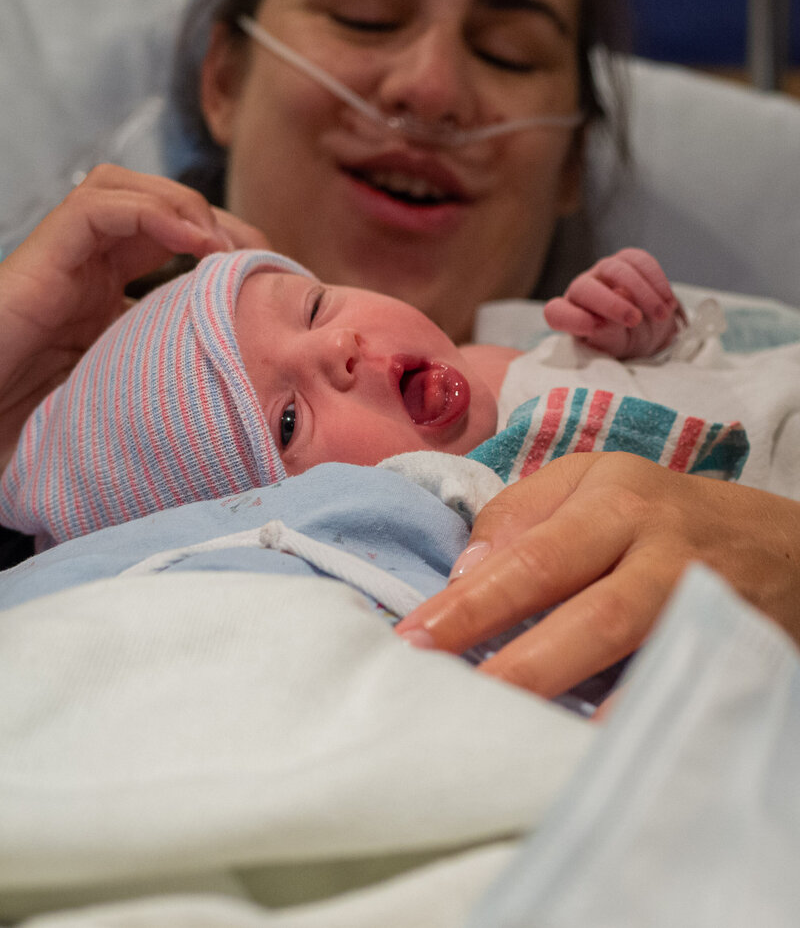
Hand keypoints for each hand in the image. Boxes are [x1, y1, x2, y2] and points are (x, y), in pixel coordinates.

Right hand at [0, 165, 267, 469]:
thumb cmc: (51, 416)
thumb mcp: (135, 382)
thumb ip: (174, 362)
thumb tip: (244, 377)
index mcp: (110, 286)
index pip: (172, 235)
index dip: (223, 239)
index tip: (265, 272)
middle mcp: (89, 263)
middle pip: (154, 202)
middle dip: (212, 216)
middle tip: (254, 254)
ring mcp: (66, 256)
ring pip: (122, 187)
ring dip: (183, 204)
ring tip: (221, 246)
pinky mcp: (43, 256)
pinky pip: (95, 207)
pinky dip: (151, 212)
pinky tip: (192, 242)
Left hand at [396, 452, 799, 695]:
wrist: (778, 545)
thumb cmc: (657, 514)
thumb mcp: (589, 484)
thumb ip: (520, 516)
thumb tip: (464, 574)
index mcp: (614, 498)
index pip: (532, 556)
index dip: (472, 604)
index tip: (414, 641)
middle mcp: (663, 547)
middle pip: (589, 613)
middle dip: (518, 664)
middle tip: (451, 698)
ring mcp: (705, 602)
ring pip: (639, 653)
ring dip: (573, 695)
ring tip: (509, 731)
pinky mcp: (735, 648)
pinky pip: (679, 685)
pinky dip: (636, 716)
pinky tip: (587, 747)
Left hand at [543, 248, 682, 358]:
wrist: (644, 329)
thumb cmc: (621, 341)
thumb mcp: (614, 348)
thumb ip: (609, 331)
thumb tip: (619, 296)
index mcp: (569, 315)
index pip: (557, 313)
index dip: (571, 319)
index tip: (591, 328)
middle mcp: (581, 290)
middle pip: (586, 288)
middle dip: (611, 303)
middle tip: (635, 320)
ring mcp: (603, 272)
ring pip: (615, 270)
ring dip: (642, 292)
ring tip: (661, 315)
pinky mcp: (626, 260)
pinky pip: (639, 260)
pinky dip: (656, 280)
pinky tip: (668, 301)